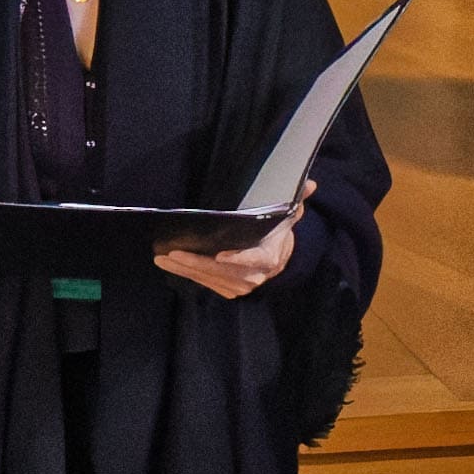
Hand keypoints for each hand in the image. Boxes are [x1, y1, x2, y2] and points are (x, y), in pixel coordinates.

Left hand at [158, 207, 301, 298]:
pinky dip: (188, 274)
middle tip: (172, 253)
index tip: (219, 255)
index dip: (237, 259)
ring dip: (184, 270)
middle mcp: (254, 277)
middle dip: (195, 263)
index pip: (254, 260)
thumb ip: (295, 201)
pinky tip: (170, 265)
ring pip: (209, 279)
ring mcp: (240, 286)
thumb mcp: (288, 216)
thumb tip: (311, 183)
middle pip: (222, 271)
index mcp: (269, 258)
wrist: (278, 260)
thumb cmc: (276, 234)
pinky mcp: (229, 290)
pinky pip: (206, 283)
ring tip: (162, 258)